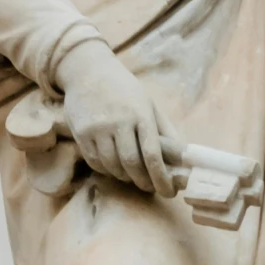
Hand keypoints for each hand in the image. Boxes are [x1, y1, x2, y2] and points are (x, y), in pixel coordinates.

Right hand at [54, 40, 178, 196]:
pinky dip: (107, 170)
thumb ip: (165, 130)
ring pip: (113, 166)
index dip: (162, 178)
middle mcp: (118, 121)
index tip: (169, 193)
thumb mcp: (147, 103)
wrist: (88, 71)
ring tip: (132, 176)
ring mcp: (97, 128)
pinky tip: (114, 167)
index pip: (152, 155)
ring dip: (125, 177)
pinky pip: (96, 163)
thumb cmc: (123, 89)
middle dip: (144, 182)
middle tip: (150, 187)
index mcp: (140, 114)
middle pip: (132, 164)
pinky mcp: (81, 134)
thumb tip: (183, 157)